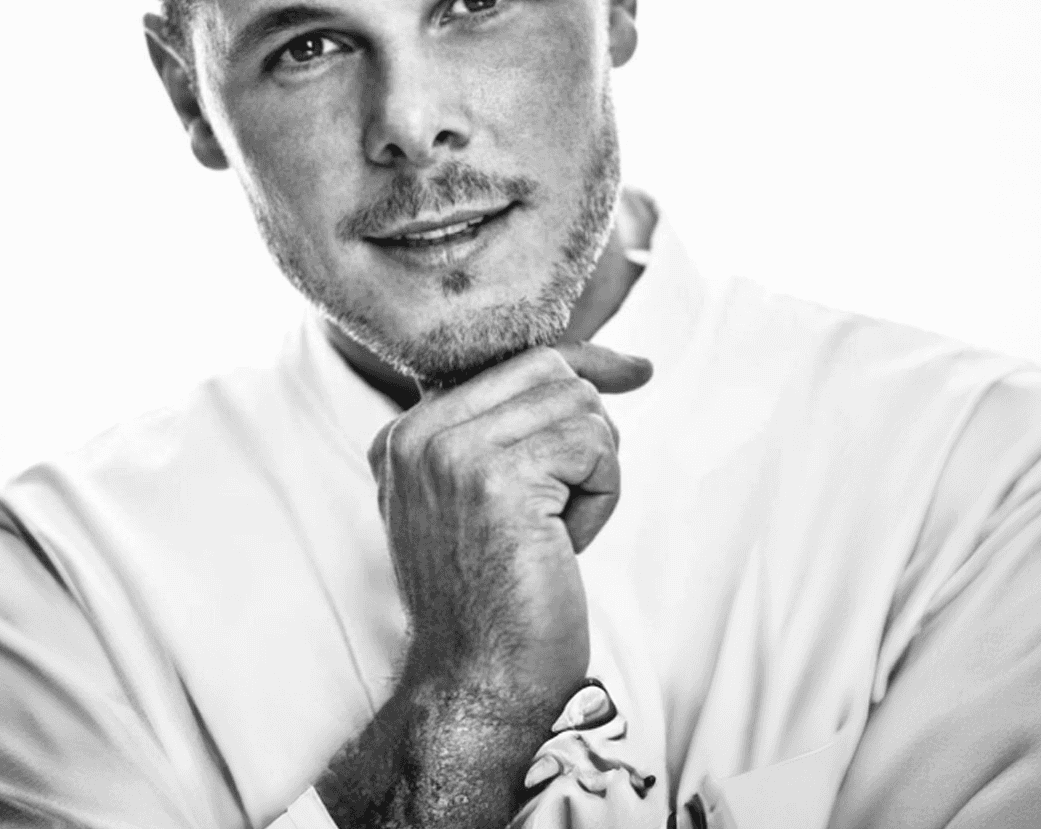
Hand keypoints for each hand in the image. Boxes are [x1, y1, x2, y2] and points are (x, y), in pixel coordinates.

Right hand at [368, 343, 652, 715]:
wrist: (479, 681)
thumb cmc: (496, 599)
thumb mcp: (476, 499)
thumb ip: (498, 431)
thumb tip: (588, 368)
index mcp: (404, 433)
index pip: (510, 360)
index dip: (582, 363)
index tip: (636, 371)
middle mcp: (416, 432)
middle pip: (549, 371)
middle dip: (587, 434)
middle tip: (573, 505)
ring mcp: (451, 450)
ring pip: (577, 405)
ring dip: (594, 473)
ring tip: (560, 532)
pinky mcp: (497, 477)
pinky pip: (593, 446)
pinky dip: (602, 497)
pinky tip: (569, 543)